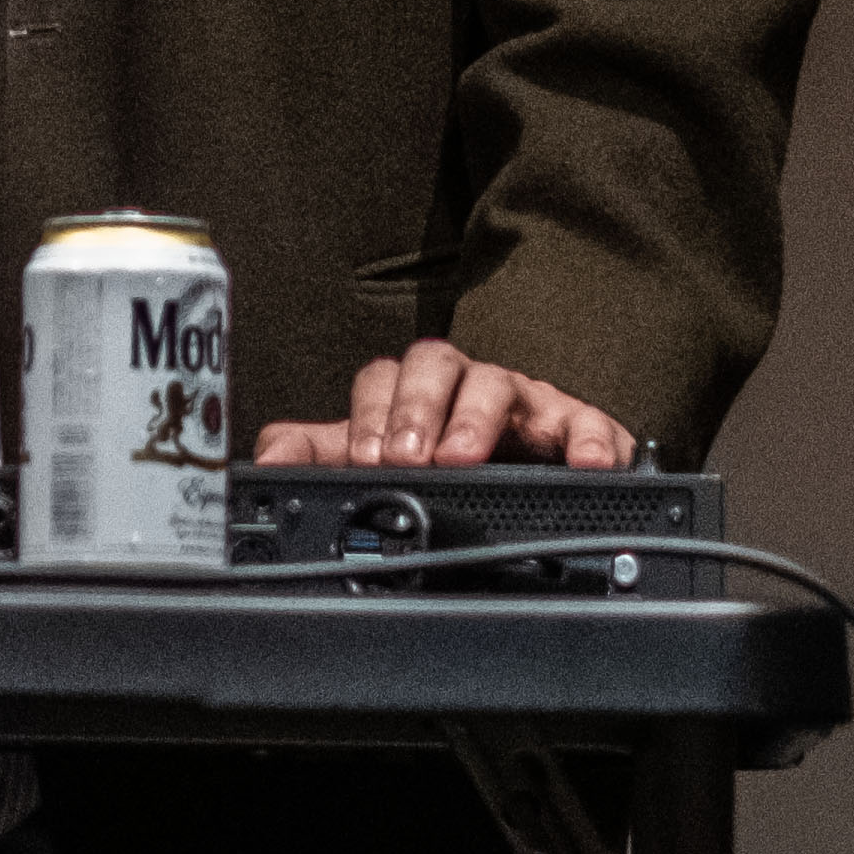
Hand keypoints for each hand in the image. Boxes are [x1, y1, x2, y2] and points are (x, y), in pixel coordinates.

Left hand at [251, 339, 636, 470]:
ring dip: (475, 417)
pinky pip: (587, 423)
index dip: (371, 413)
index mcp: (416, 396)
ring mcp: (523, 404)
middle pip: (436, 363)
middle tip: (408, 455)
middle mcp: (466, 390)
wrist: (539, 489)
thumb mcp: (382, 465)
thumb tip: (264, 459)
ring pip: (497, 383)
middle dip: (417, 407)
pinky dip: (588, 440)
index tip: (366, 456)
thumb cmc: (453, 470)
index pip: (383, 378)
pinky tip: (585, 465)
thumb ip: (321, 458)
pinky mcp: (578, 429)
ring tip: (463, 455)